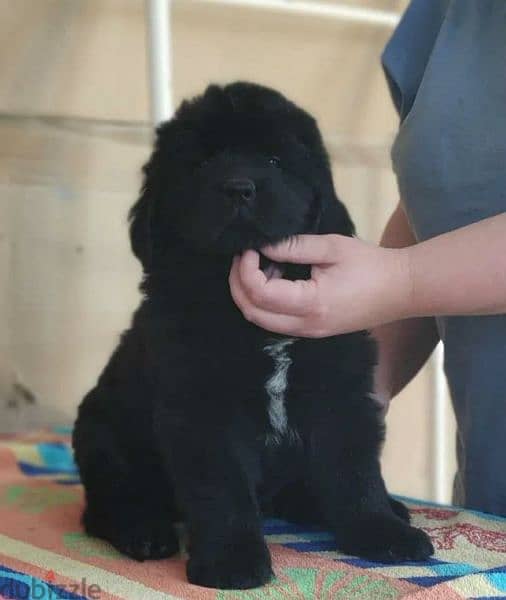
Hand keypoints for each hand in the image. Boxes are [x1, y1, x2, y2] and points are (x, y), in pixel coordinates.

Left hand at [229, 234, 411, 337]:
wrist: (402, 290)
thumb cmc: (370, 264)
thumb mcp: (332, 248)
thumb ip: (294, 246)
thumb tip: (262, 246)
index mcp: (311, 304)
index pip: (260, 293)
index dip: (246, 269)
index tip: (250, 248)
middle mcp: (305, 326)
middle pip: (253, 313)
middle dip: (238, 285)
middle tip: (242, 257)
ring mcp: (309, 333)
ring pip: (262, 321)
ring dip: (250, 295)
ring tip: (258, 265)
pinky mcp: (312, 331)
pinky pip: (276, 322)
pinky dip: (265, 303)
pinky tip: (274, 279)